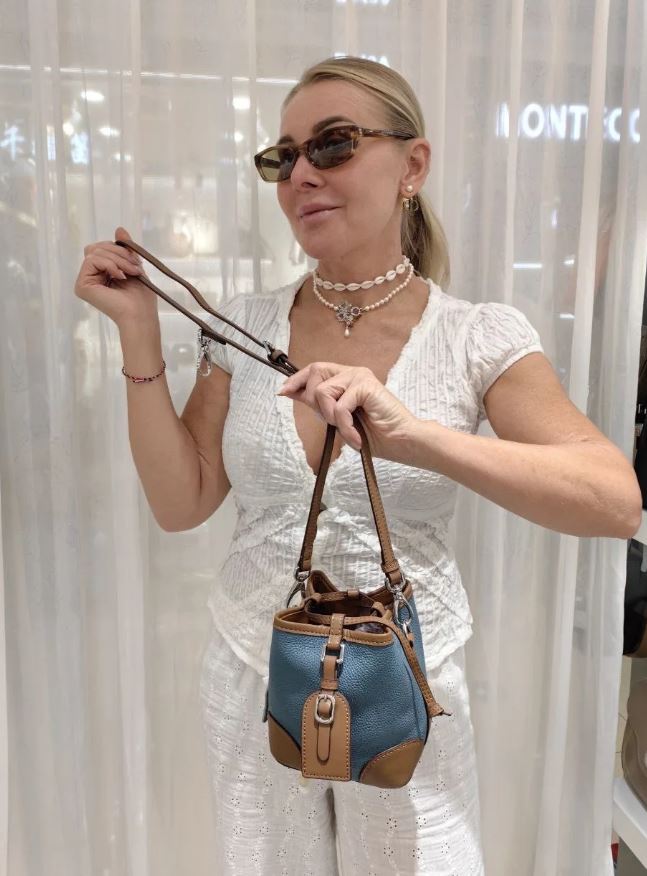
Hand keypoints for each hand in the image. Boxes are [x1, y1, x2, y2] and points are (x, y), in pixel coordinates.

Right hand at [74, 226, 157, 329]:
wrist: (140, 315)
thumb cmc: (141, 297)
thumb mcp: (134, 265)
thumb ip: (125, 248)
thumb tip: (119, 229)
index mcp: (101, 273)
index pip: (102, 249)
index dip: (118, 249)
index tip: (136, 261)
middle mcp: (90, 277)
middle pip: (96, 248)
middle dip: (118, 252)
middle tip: (135, 266)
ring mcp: (84, 282)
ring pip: (94, 252)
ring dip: (117, 259)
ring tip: (130, 272)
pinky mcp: (81, 286)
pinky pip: (91, 260)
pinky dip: (109, 265)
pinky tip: (120, 277)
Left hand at [277, 362, 417, 459]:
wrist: (401, 441)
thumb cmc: (374, 433)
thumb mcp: (338, 419)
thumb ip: (319, 404)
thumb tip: (289, 391)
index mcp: (346, 378)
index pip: (315, 369)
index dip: (296, 379)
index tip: (282, 392)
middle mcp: (352, 372)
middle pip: (315, 371)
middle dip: (314, 399)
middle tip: (331, 420)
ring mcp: (359, 376)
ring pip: (323, 392)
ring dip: (331, 418)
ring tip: (348, 430)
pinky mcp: (366, 384)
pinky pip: (339, 406)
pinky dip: (345, 426)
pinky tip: (356, 437)